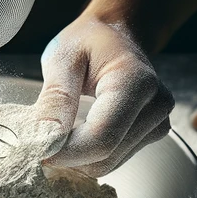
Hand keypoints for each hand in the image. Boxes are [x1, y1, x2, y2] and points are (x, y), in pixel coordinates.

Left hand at [33, 17, 172, 175]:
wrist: (118, 34)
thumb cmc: (90, 40)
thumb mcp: (63, 57)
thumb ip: (56, 97)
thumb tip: (45, 137)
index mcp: (136, 82)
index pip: (102, 137)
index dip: (68, 152)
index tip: (39, 150)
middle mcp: (154, 106)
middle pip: (106, 155)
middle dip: (70, 157)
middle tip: (43, 142)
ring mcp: (157, 124)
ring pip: (109, 163)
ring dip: (79, 159)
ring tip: (59, 137)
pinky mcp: (152, 135)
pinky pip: (114, 160)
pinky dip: (90, 156)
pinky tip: (77, 138)